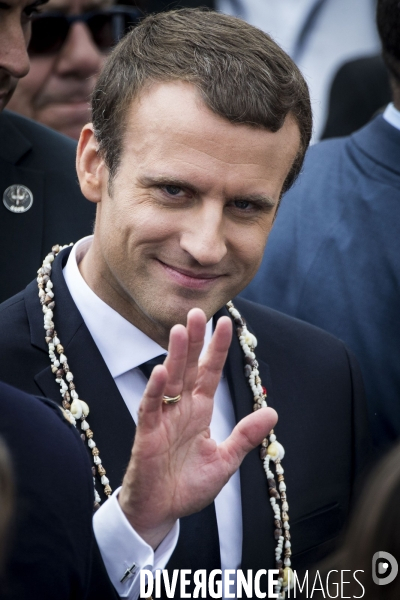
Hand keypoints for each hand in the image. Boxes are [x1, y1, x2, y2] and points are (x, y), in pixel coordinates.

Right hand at [118, 308, 277, 548]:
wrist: (162, 512)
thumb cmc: (189, 485)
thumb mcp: (225, 460)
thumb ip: (245, 436)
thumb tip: (272, 412)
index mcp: (200, 410)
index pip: (210, 373)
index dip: (217, 349)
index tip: (226, 323)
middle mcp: (181, 408)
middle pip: (188, 368)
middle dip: (194, 340)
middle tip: (196, 312)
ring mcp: (163, 419)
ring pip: (168, 381)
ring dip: (174, 356)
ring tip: (180, 331)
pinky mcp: (146, 435)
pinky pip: (150, 408)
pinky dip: (155, 391)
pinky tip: (160, 372)